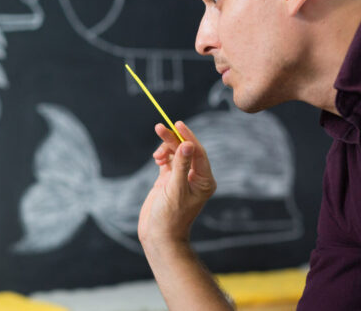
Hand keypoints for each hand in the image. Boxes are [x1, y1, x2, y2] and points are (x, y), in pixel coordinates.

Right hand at [138, 121, 215, 248]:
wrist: (158, 236)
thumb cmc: (170, 217)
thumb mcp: (176, 190)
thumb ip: (181, 166)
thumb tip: (188, 144)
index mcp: (204, 181)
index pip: (198, 152)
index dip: (188, 137)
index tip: (177, 125)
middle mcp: (195, 178)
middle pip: (186, 150)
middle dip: (173, 139)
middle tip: (160, 127)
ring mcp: (181, 178)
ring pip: (175, 154)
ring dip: (166, 148)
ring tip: (156, 155)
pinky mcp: (168, 181)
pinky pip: (167, 161)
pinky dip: (162, 156)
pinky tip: (156, 158)